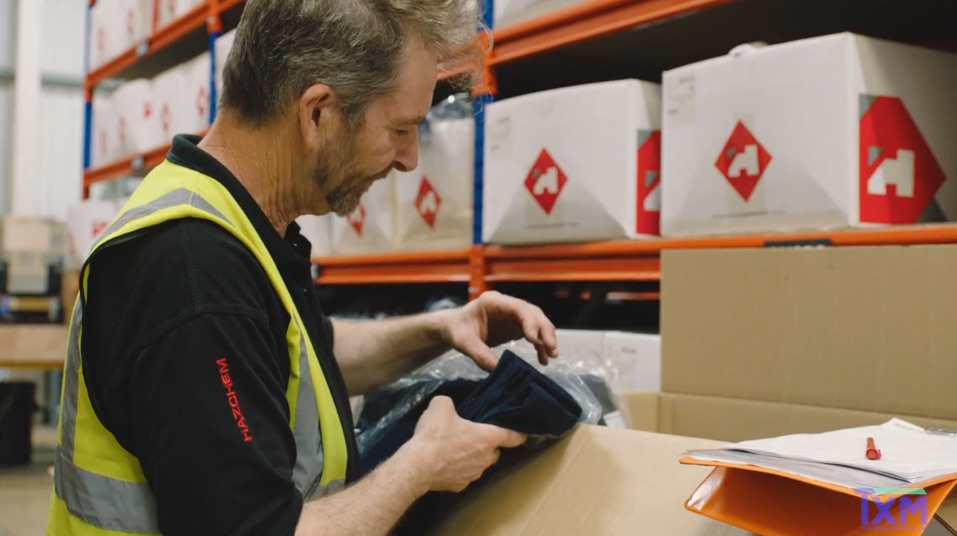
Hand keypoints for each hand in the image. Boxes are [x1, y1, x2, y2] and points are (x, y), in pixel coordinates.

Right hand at [406, 396, 526, 492]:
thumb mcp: (440, 405)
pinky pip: (464, 476)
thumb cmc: (435, 435)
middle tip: (471, 435)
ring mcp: (473, 475)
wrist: (417, 466)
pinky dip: (457, 470)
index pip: (513, 436)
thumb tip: (447, 406)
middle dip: (487, 445)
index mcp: (488, 437)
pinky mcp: (459, 486)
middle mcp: (485, 458)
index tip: (523, 433)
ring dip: (472, 458)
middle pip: (494, 451)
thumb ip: (449, 403)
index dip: (519, 433)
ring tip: (453, 450)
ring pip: (479, 465)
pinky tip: (444, 464)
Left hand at [442, 290, 558, 370]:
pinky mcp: (515, 326)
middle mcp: (507, 305)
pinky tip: (543, 359)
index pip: (518, 308)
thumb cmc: (457, 331)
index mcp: (493, 302)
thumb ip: (480, 355)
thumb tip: (498, 370)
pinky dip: (539, 345)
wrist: (453, 328)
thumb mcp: (464, 343)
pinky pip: (533, 333)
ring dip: (546, 337)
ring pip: (537, 322)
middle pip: (533, 313)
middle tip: (551, 349)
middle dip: (544, 330)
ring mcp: (513, 315)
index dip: (529, 321)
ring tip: (551, 355)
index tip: (533, 339)